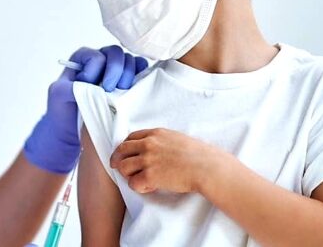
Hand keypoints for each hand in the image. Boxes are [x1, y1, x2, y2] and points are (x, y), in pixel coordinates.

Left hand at [24, 46, 147, 173]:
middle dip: (116, 69)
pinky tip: (135, 87)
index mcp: (83, 59)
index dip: (94, 69)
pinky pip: (141, 70)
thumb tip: (90, 84)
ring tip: (123, 90)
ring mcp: (117, 71)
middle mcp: (101, 61)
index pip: (95, 55)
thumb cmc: (64, 108)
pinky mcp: (129, 82)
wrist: (73, 129)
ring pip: (130, 60)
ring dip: (129, 74)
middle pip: (116, 53)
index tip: (89, 84)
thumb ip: (70, 86)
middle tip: (110, 88)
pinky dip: (142, 75)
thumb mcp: (58, 95)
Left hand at [110, 128, 228, 193]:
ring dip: (129, 175)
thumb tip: (158, 148)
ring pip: (123, 167)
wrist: (207, 167)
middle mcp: (148, 145)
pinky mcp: (150, 176)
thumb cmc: (199, 155)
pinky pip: (133, 183)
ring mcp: (147, 160)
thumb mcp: (177, 139)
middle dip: (117, 159)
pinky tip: (149, 188)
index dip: (125, 146)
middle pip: (122, 150)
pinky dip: (139, 187)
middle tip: (116, 166)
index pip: (131, 137)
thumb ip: (163, 141)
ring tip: (139, 179)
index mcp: (155, 134)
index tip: (123, 152)